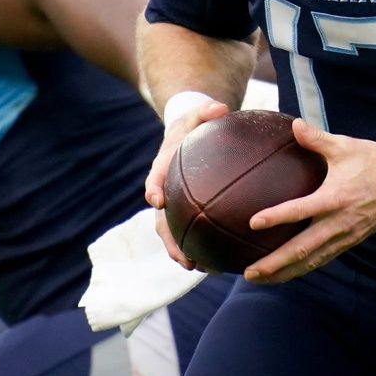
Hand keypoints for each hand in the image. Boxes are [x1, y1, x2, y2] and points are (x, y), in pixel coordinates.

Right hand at [145, 97, 230, 266]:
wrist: (188, 136)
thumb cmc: (195, 125)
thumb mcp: (199, 113)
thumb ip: (207, 110)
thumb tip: (220, 108)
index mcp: (163, 166)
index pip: (155, 177)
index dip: (155, 189)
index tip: (156, 201)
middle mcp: (165, 191)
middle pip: (161, 219)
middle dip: (169, 239)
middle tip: (181, 256)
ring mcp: (174, 205)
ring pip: (173, 233)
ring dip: (182, 252)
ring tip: (198, 268)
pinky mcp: (186, 213)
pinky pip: (190, 233)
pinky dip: (199, 249)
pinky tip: (218, 264)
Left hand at [241, 119, 375, 284]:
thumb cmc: (374, 162)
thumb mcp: (346, 146)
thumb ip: (317, 139)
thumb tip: (294, 124)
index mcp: (335, 197)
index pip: (301, 210)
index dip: (277, 217)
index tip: (253, 223)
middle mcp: (339, 222)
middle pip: (302, 249)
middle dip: (275, 263)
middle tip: (249, 272)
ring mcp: (345, 236)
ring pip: (311, 260)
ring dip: (284, 272)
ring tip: (259, 279)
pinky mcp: (350, 242)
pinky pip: (322, 259)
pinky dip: (302, 268)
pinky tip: (284, 273)